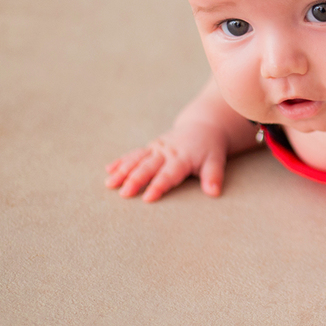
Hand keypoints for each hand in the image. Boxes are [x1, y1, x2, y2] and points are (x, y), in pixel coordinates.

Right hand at [105, 121, 228, 201]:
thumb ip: (214, 176)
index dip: (158, 186)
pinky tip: (109, 170)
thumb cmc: (210, 148)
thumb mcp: (216, 160)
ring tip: (110, 183)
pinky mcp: (151, 146)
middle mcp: (166, 152)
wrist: (204, 126)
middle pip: (148, 167)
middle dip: (135, 180)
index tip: (147, 198)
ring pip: (137, 159)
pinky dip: (121, 161)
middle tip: (124, 194)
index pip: (168, 175)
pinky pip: (134, 153)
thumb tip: (214, 193)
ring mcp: (157, 148)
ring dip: (123, 171)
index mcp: (182, 157)